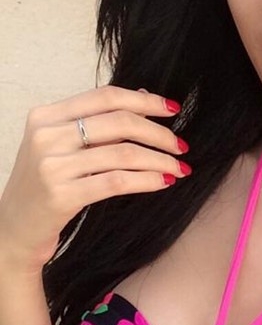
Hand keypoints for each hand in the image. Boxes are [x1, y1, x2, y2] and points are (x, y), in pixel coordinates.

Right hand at [0, 87, 189, 273]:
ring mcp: (52, 166)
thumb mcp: (62, 145)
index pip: (106, 96)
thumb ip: (98, 120)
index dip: (144, 101)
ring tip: (179, 168)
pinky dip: (147, 180)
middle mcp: (46, 136)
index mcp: (46, 116)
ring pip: (124, 153)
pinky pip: (117, 182)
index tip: (173, 110)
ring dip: (160, 160)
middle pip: (119, 122)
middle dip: (159, 134)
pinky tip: (164, 182)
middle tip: (181, 146)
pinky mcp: (61, 195)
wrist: (13, 229)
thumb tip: (144, 95)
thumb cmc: (44, 185)